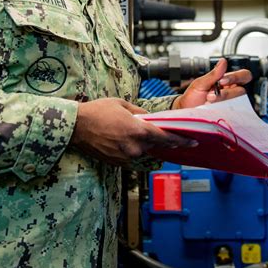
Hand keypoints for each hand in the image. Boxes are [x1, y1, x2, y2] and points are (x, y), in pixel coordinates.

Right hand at [71, 97, 196, 164]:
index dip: (181, 141)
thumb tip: (151, 118)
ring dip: (143, 144)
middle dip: (161, 141)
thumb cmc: (97, 111)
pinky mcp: (117, 162)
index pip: (167, 139)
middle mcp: (135, 146)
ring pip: (143, 151)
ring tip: (129, 133)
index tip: (192, 142)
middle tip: (166, 136)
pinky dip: (133, 150)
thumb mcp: (122, 104)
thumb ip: (141, 113)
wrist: (76, 126)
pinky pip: (131, 157)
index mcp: (139, 130)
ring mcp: (126, 156)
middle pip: (156, 146)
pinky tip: (124, 141)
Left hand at [172, 58, 251, 109]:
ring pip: (237, 101)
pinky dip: (223, 109)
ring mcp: (230, 104)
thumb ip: (213, 74)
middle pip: (242, 89)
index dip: (236, 77)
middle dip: (227, 92)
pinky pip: (233, 112)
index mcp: (227, 81)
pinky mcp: (228, 114)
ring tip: (208, 101)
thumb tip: (223, 61)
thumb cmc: (192, 97)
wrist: (185, 111)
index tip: (222, 80)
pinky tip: (213, 108)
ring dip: (222, 100)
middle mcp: (231, 92)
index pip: (243, 75)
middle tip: (214, 93)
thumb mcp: (201, 83)